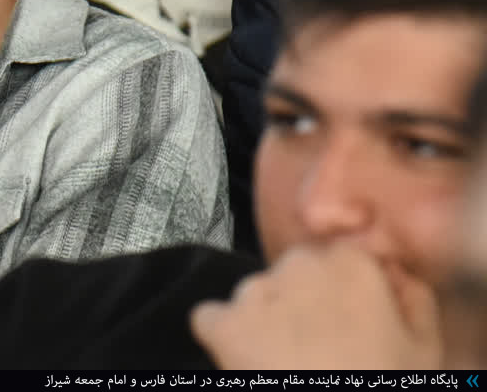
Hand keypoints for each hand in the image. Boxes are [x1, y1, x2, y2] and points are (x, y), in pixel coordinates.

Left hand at [190, 242, 442, 368]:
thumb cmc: (385, 385)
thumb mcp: (424, 348)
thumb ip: (413, 296)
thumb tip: (393, 272)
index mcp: (351, 265)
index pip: (341, 257)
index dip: (346, 288)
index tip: (353, 319)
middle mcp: (298, 266)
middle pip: (295, 271)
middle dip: (304, 299)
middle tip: (322, 345)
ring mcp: (254, 293)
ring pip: (256, 294)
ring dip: (266, 317)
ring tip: (288, 359)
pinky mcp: (222, 324)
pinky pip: (211, 317)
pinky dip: (222, 334)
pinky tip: (244, 360)